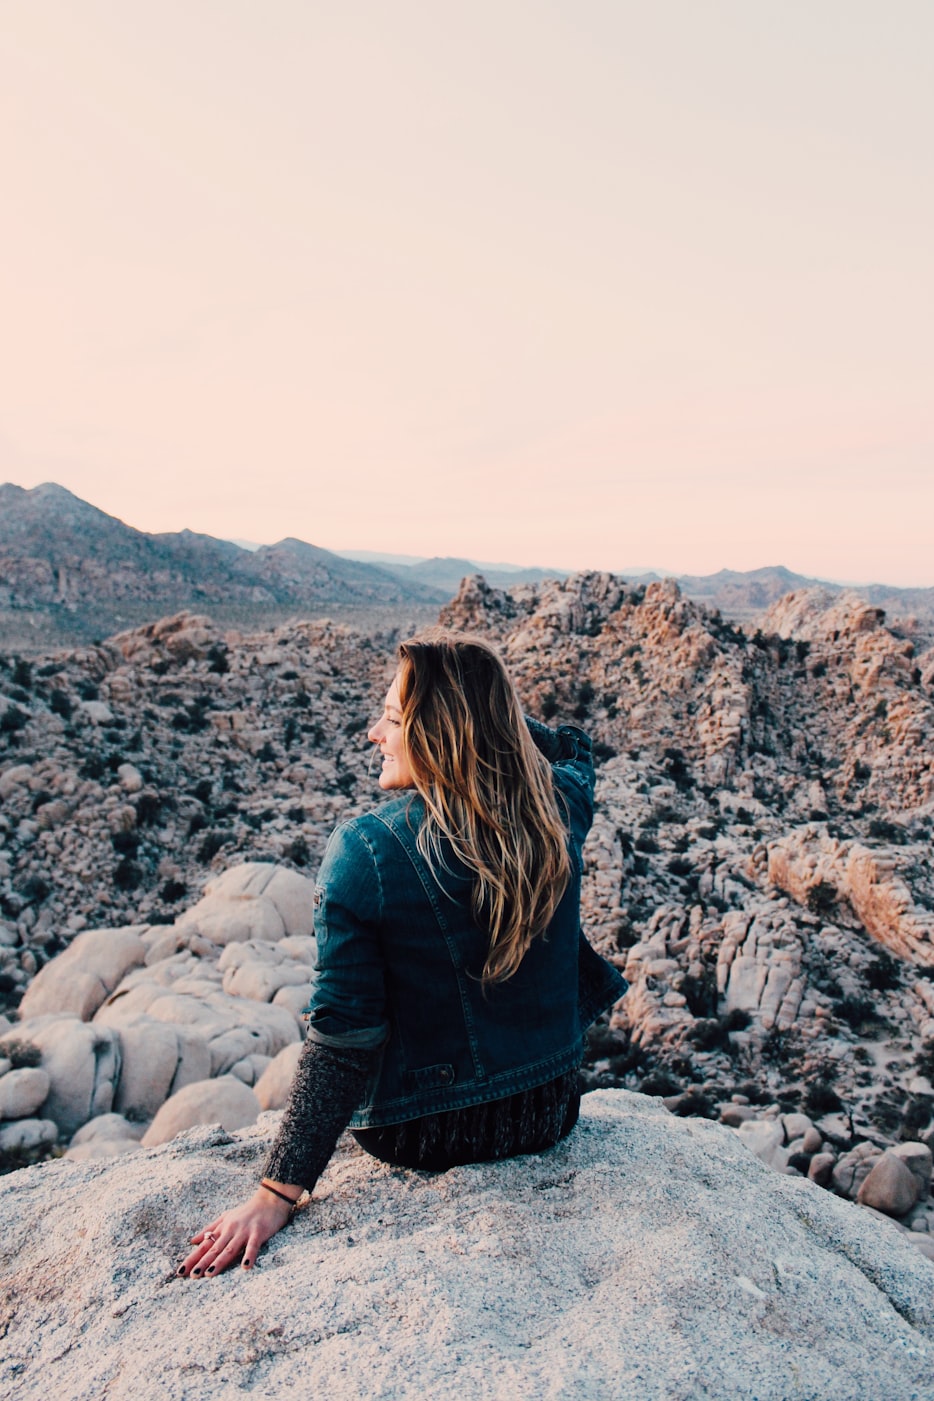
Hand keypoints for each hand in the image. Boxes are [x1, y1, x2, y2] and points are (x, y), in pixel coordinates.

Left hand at [177, 1186, 297, 1279]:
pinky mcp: (259, 1232)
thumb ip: (210, 1229)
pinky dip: (249, 1256)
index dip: (192, 1258)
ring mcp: (244, 1231)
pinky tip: (245, 1267)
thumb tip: (192, 1241)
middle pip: (214, 1249)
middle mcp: (231, 1230)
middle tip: (191, 1276)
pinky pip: (253, 1246)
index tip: (180, 1272)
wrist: (270, 1199)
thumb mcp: (226, 1216)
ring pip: (229, 1249)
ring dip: (219, 1262)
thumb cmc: (248, 1210)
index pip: (204, 1246)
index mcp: (222, 1228)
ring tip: (209, 1274)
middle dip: (202, 1263)